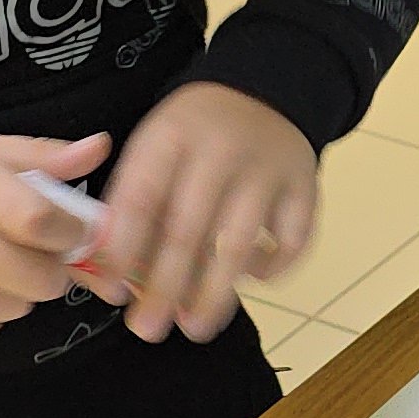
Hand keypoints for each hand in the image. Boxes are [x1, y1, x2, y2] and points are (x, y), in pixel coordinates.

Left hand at [96, 81, 316, 342]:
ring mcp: (266, 169)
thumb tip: (116, 277)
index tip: (113, 293)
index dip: (124, 250)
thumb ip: (134, 202)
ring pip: (238, 242)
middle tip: (147, 329)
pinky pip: (292, 239)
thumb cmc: (195, 134)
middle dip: (164, 287)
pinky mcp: (304, 185)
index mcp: (170, 137)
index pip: (140, 198)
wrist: (265, 88)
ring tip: (195, 327)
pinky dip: (273, 267)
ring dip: (214, 292)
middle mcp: (219, 151)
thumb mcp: (155, 147)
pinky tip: (252, 279)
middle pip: (187, 230)